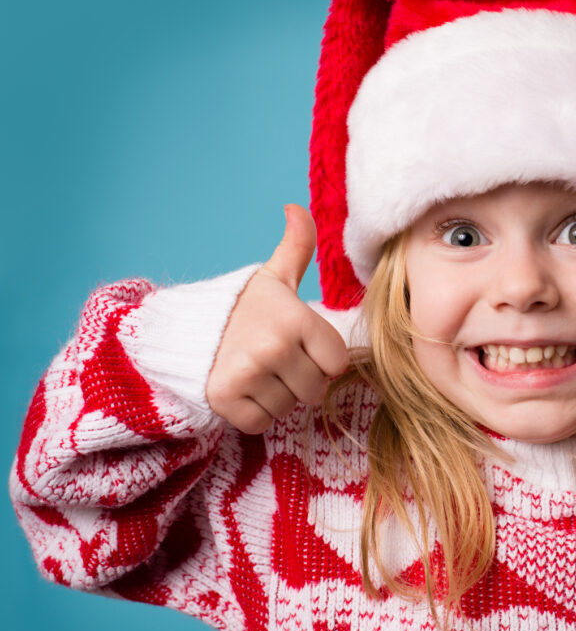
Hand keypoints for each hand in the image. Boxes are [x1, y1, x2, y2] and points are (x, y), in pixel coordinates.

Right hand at [206, 204, 349, 433]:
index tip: (299, 346)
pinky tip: (242, 389)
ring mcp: (249, 373)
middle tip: (274, 360)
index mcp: (296, 319)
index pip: (336, 364)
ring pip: (288, 408)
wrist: (184, 329)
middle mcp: (274, 346)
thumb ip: (297, 246)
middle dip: (300, 381)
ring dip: (276, 397)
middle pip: (315, 391)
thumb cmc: (242, 308)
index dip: (321, 360)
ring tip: (256, 372)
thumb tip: (297, 207)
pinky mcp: (225, 399)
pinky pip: (261, 423)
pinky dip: (253, 413)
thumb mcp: (274, 277)